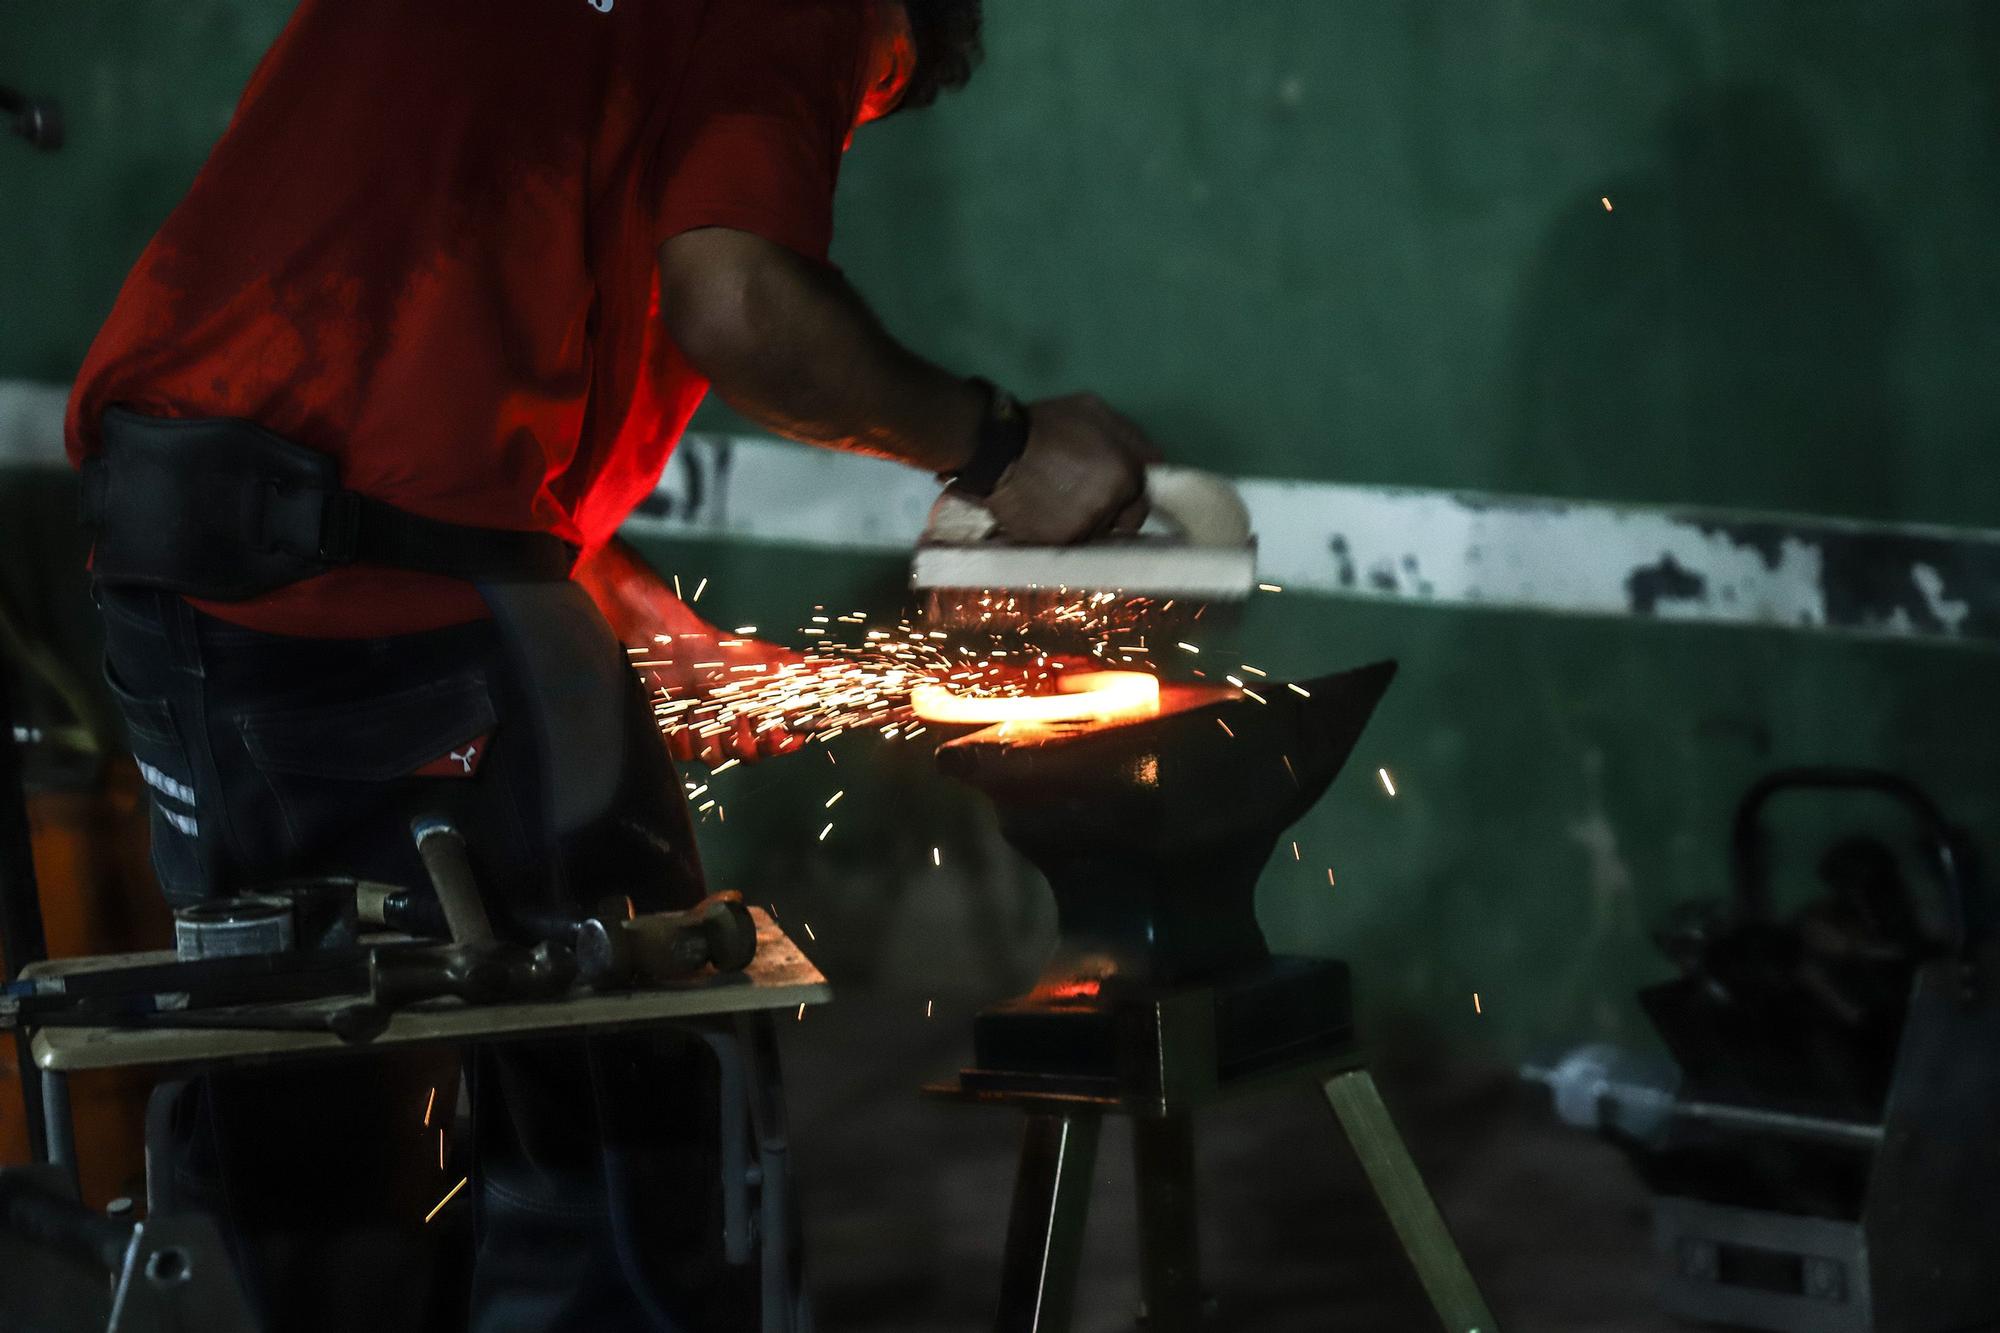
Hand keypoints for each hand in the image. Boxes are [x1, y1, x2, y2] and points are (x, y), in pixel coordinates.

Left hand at [646, 633, 810, 767]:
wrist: (670, 648)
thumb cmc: (719, 652)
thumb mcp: (770, 662)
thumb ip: (809, 673)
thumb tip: (849, 671)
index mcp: (755, 711)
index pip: (776, 742)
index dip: (781, 745)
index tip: (788, 738)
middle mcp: (731, 725)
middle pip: (748, 756)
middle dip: (745, 738)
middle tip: (738, 716)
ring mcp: (703, 733)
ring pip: (716, 757)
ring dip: (710, 730)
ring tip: (703, 705)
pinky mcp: (675, 739)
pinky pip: (685, 752)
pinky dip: (683, 731)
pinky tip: (683, 711)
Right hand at [981, 393, 1162, 544]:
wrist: (996, 448)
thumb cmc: (1049, 424)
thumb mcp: (1095, 412)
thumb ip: (1132, 438)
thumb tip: (1155, 462)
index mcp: (1125, 475)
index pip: (1141, 503)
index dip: (1125, 496)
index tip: (1107, 488)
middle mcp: (1109, 506)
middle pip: (1118, 521)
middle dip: (1106, 510)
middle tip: (1079, 492)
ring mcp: (1081, 528)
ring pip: (1092, 534)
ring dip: (1082, 522)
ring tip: (1057, 500)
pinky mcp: (1055, 542)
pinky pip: (1066, 542)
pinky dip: (1058, 530)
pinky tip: (1043, 511)